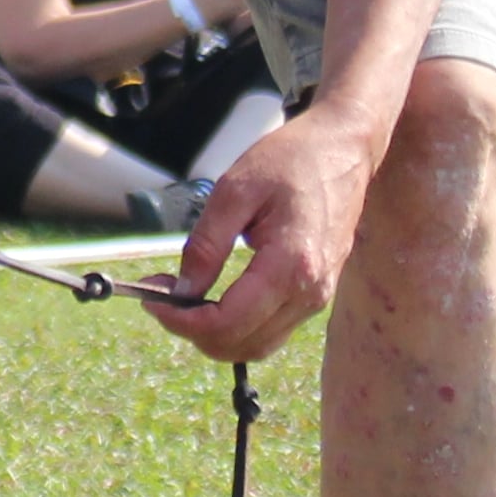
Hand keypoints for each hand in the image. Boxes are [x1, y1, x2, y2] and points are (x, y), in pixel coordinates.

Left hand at [135, 106, 375, 363]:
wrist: (344, 150)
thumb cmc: (292, 160)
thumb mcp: (235, 190)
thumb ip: (206, 245)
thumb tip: (181, 291)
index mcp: (290, 266)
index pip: (226, 323)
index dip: (181, 320)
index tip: (151, 299)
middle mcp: (309, 292)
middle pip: (240, 344)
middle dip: (192, 330)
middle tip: (163, 299)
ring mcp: (317, 298)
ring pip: (256, 346)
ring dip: (214, 335)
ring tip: (185, 301)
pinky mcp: (317, 295)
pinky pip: (272, 331)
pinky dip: (238, 328)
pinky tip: (215, 302)